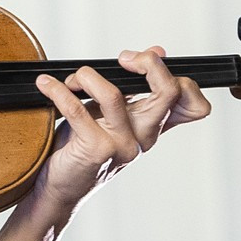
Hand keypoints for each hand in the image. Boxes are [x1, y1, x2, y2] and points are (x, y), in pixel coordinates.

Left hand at [30, 48, 210, 209]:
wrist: (59, 189)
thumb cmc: (82, 148)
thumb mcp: (111, 113)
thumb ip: (133, 87)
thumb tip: (158, 51)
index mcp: (152, 127)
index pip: (194, 105)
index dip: (180, 77)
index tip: (145, 62)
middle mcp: (144, 137)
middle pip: (169, 92)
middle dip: (148, 63)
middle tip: (122, 58)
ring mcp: (123, 145)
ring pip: (113, 94)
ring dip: (85, 77)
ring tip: (71, 80)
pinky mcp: (96, 150)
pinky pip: (76, 109)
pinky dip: (58, 91)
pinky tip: (46, 85)